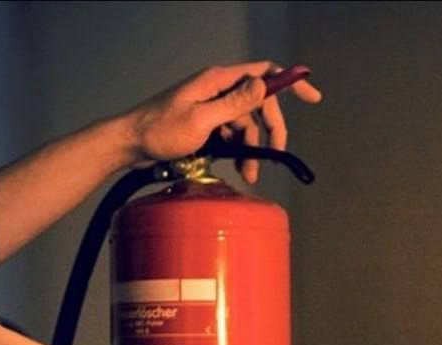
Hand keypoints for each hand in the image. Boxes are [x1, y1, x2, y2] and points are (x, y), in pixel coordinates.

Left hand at [127, 61, 321, 182]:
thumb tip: (263, 86)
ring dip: (252, 148)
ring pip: (246, 124)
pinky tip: (235, 167)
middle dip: (270, 129)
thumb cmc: (159, 131)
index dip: (291, 83)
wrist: (129, 145)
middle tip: (275, 154)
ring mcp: (211, 107)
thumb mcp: (201, 120)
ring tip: (248, 173)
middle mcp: (217, 89)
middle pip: (259, 104)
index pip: (264, 73)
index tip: (312, 97)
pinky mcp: (205, 124)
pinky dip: (237, 151)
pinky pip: (231, 135)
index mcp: (218, 80)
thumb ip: (234, 103)